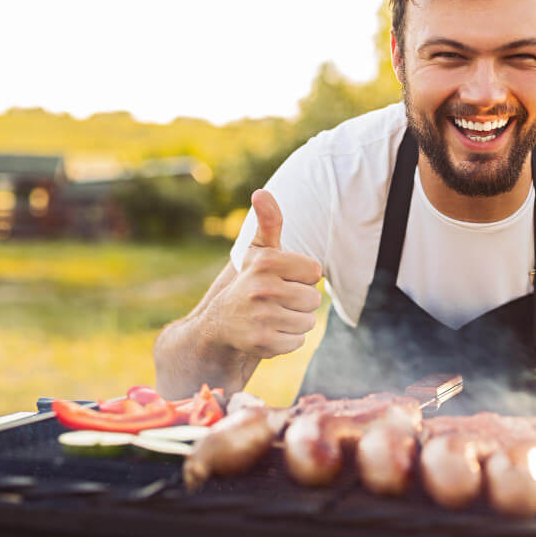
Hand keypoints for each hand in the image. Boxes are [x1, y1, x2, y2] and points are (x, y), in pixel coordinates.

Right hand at [205, 189, 322, 357]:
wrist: (221, 324)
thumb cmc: (250, 281)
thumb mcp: (258, 251)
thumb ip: (269, 222)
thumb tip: (261, 192)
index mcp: (265, 262)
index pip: (314, 271)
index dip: (302, 276)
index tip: (283, 278)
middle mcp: (261, 288)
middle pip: (313, 299)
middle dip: (300, 301)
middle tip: (276, 300)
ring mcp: (260, 317)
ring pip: (307, 321)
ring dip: (295, 321)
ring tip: (273, 315)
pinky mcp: (261, 343)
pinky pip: (297, 342)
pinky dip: (287, 340)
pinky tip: (269, 331)